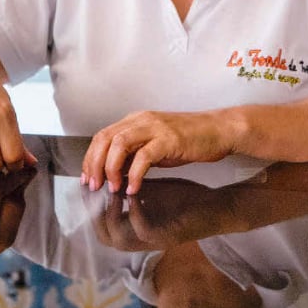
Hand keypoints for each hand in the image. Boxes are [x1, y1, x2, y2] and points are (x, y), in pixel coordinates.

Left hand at [81, 109, 234, 194]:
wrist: (218, 129)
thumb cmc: (190, 139)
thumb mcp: (157, 146)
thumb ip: (136, 155)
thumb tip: (114, 173)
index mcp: (136, 120)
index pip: (103, 135)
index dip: (91, 157)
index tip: (88, 177)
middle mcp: (142, 120)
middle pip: (105, 138)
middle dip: (95, 163)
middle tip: (94, 186)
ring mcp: (156, 128)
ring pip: (119, 143)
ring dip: (111, 168)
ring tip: (112, 187)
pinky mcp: (169, 138)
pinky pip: (144, 156)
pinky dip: (134, 174)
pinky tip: (134, 188)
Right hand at [86, 179, 243, 250]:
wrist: (215, 206)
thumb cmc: (182, 198)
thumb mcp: (150, 191)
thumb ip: (128, 185)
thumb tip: (104, 166)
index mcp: (132, 231)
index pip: (99, 225)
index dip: (88, 204)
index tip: (87, 179)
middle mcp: (138, 242)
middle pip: (102, 236)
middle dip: (93, 210)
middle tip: (93, 183)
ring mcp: (152, 243)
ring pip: (117, 238)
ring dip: (110, 211)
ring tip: (110, 185)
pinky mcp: (167, 237)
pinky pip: (142, 229)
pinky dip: (133, 210)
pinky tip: (133, 190)